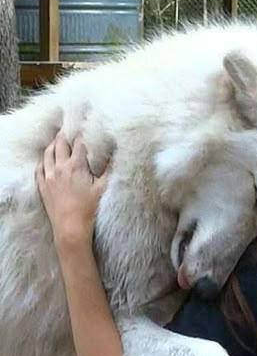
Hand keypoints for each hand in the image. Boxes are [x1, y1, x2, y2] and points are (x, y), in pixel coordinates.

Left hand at [37, 132, 108, 250]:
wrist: (71, 227)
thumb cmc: (89, 208)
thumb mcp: (104, 187)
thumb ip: (110, 169)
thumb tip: (118, 154)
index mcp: (76, 166)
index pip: (79, 143)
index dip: (83, 134)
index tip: (85, 127)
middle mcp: (60, 167)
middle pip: (60, 144)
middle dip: (65, 135)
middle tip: (69, 128)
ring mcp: (49, 176)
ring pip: (48, 153)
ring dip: (53, 144)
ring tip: (58, 139)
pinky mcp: (43, 186)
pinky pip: (39, 168)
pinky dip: (43, 160)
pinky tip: (47, 159)